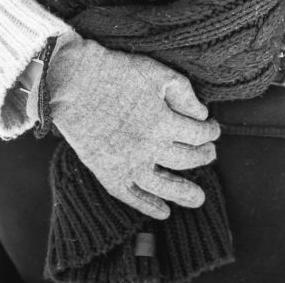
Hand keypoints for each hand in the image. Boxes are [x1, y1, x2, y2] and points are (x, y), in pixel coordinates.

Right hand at [46, 31, 220, 219]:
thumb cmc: (116, 72)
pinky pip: (132, 196)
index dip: (211, 131)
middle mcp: (149, 147)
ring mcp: (128, 163)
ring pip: (164, 186)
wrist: (72, 81)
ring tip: (198, 198)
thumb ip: (184, 94)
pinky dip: (148, 206)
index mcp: (164, 122)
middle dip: (204, 156)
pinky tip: (163, 212)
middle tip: (210, 154)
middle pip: (187, 159)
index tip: (212, 128)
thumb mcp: (158, 73)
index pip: (199, 134)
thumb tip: (202, 114)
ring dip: (184, 193)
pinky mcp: (108, 172)